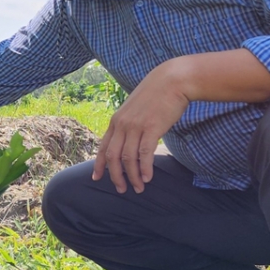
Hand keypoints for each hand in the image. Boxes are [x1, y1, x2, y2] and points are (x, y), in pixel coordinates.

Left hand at [93, 60, 190, 193]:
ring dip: (133, 177)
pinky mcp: (151, 128)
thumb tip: (131, 139)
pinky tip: (148, 178)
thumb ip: (130, 123)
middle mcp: (122, 125)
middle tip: (121, 189)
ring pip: (128, 159)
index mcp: (117, 120)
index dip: (99, 165)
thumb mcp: (136, 108)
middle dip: (115, 176)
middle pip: (113, 157)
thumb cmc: (157, 95)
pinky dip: (145, 169)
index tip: (96, 178)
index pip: (103, 147)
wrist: (173, 80)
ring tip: (139, 187)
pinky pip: (144, 154)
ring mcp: (136, 126)